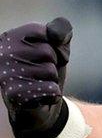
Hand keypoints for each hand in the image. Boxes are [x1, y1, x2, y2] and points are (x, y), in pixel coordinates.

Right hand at [0, 18, 72, 137]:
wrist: (40, 106)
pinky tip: (39, 97)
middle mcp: (1, 55)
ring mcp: (5, 76)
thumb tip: (55, 35)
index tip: (46, 55)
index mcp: (10, 38)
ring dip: (51, 79)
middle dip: (53, 63)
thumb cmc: (46, 71)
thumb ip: (60, 30)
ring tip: (38, 84)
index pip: (48, 32)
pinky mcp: (14, 95)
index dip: (57, 45)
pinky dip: (53, 94)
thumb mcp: (57, 46)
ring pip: (50, 71)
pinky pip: (51, 89)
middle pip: (48, 52)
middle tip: (40, 73)